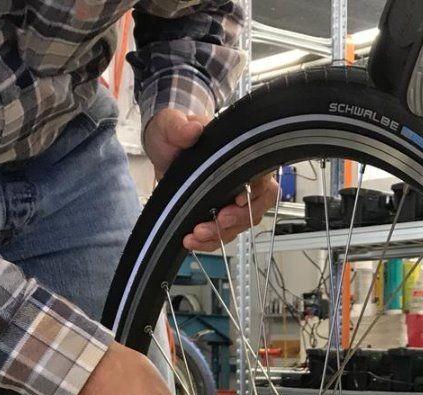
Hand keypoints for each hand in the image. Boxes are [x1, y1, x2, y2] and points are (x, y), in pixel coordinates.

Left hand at [143, 108, 279, 252]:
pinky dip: (209, 242)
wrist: (160, 149)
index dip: (257, 190)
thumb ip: (180, 126)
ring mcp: (230, 199)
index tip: (238, 199)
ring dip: (220, 234)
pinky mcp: (216, 214)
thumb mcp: (170, 124)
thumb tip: (193, 129)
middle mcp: (240, 179)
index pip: (261, 175)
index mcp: (238, 154)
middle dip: (239, 219)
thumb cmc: (172, 133)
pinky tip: (192, 241)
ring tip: (196, 234)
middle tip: (218, 222)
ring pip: (240, 224)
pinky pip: (222, 234)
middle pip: (258, 205)